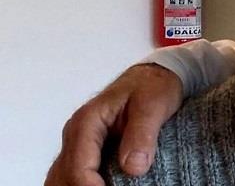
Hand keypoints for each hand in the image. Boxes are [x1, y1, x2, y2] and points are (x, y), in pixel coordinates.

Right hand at [44, 64, 182, 185]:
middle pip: (63, 178)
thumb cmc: (152, 86)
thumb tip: (133, 167)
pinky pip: (73, 176)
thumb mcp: (153, 104)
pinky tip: (103, 185)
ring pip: (62, 179)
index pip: (79, 168)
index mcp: (87, 122)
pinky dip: (82, 185)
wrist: (152, 78)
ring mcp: (79, 145)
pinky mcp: (87, 154)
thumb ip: (142, 134)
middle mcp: (76, 135)